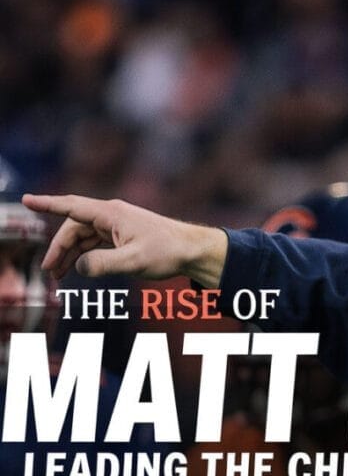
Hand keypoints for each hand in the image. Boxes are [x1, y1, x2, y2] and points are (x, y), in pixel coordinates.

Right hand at [21, 194, 227, 287]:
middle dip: (59, 248)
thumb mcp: (133, 262)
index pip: (71, 207)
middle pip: (74, 227)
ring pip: (84, 235)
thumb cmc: (167, 252)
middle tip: (49, 272)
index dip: (47, 204)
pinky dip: (85, 253)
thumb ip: (102, 264)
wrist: (194, 250)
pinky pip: (96, 240)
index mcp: (111, 214)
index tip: (26, 200)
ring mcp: (119, 223)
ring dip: (71, 253)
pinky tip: (79, 267)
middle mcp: (112, 214)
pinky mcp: (125, 233)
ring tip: (59, 276)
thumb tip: (79, 267)